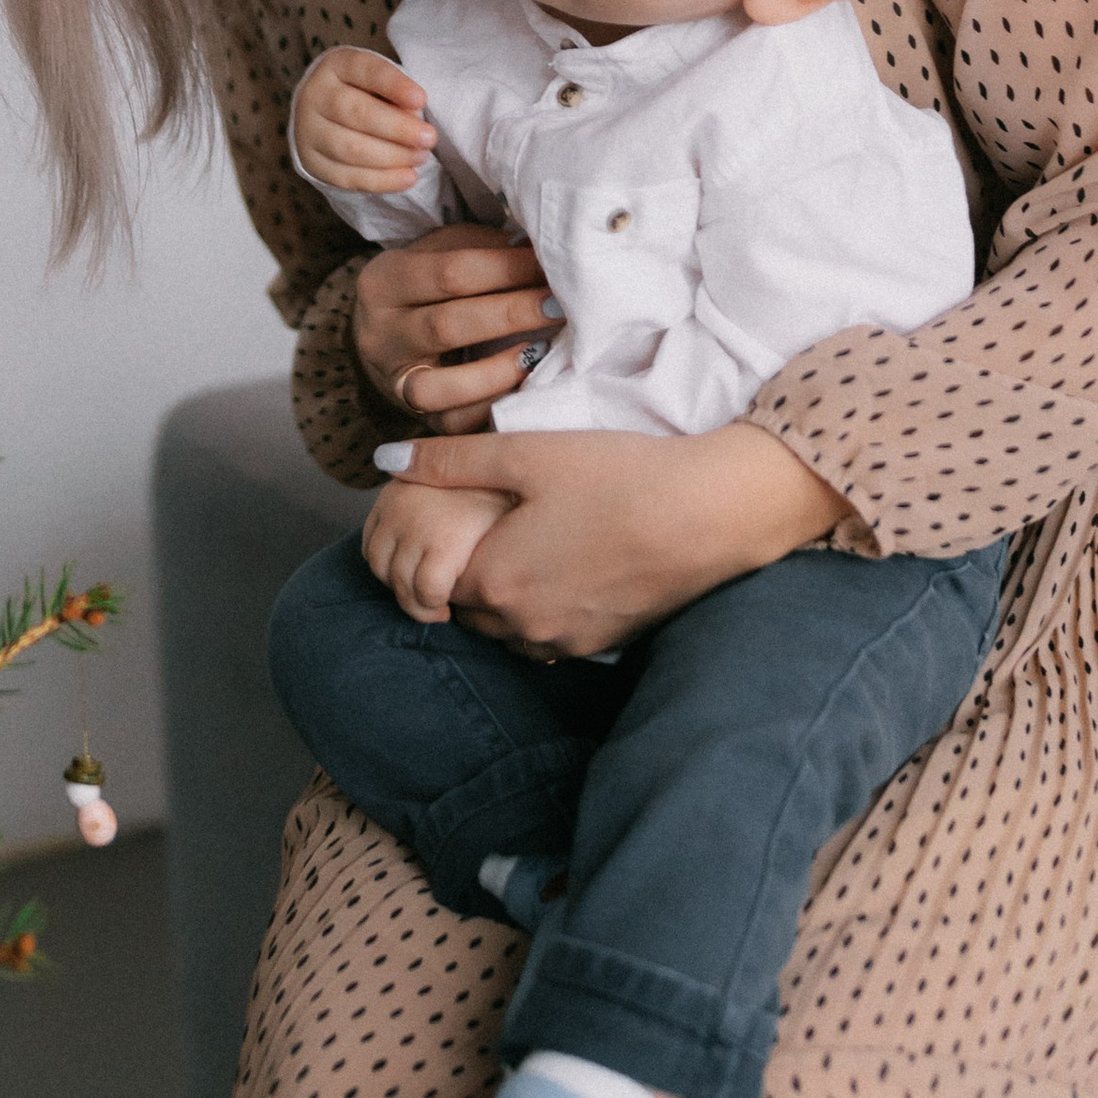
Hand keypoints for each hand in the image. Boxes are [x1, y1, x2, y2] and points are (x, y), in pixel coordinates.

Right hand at [294, 46, 436, 194]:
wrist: (323, 112)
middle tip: (429, 138)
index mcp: (336, 65)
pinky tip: (407, 177)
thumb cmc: (364, 93)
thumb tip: (414, 119)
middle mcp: (315, 95)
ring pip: (350, 149)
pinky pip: (346, 177)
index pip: (365, 71)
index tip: (421, 99)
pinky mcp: (311, 162)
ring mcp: (308, 130)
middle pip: (356, 113)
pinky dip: (381, 180)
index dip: (394, 85)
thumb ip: (397, 96)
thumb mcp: (380, 83)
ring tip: (420, 157)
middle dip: (398, 128)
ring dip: (392, 157)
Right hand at [353, 224, 561, 435]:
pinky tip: (524, 387)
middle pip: (448, 325)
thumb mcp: (442, 251)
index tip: (549, 264)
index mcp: (383, 282)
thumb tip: (537, 253)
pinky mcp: (416, 418)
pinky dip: (492, 407)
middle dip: (512, 314)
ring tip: (542, 351)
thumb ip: (484, 248)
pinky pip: (455, 423)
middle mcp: (380, 335)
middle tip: (559, 304)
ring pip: (441, 387)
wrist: (389, 336)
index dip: (506, 268)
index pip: (450, 272)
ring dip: (498, 370)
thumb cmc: (430, 285)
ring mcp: (394, 382)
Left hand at [365, 424, 855, 656]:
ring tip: (544, 536)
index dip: (446, 542)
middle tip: (505, 520)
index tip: (469, 511)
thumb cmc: (617, 475)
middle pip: (472, 608)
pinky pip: (557, 632)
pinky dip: (554, 604)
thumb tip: (385, 464)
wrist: (712, 512)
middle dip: (476, 570)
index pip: (436, 578)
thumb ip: (450, 461)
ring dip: (514, 593)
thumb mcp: (526, 454)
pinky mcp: (608, 643)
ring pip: (513, 625)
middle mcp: (524, 628)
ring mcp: (569, 642)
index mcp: (495, 583)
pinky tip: (582, 557)